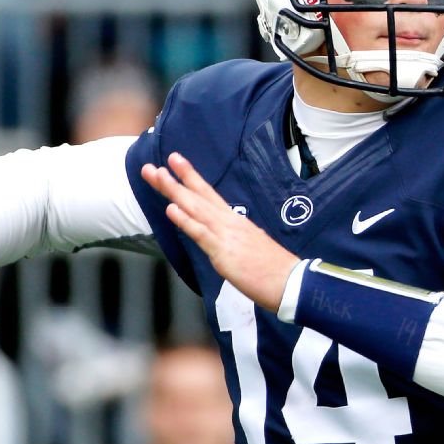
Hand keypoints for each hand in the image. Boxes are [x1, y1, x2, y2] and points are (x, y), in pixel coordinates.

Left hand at [140, 152, 298, 311]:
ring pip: (196, 208)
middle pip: (198, 196)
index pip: (209, 194)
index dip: (191, 177)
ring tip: (157, 175)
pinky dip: (186, 220)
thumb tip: (223, 239)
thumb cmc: (273, 269)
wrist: (290, 283)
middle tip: (152, 166)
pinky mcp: (224, 253)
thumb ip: (234, 239)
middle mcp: (229, 222)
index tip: (175, 161)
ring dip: (174, 191)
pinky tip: (171, 209)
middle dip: (175, 179)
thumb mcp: (251, 247)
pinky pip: (201, 234)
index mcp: (235, 221)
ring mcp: (226, 235)